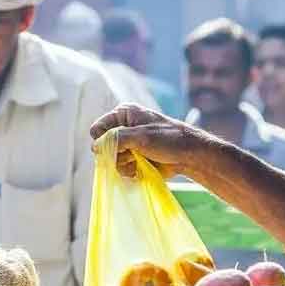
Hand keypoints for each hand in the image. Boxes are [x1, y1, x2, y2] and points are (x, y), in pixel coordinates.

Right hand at [89, 103, 207, 178]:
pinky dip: (128, 171)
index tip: (119, 146)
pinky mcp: (132, 159)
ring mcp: (127, 145)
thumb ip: (116, 139)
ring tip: (140, 161)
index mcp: (124, 114)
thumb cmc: (168, 139)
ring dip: (124, 164)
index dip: (103, 140)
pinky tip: (140, 169)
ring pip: (111, 160)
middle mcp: (123, 128)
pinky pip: (120, 169)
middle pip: (103, 147)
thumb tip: (94, 147)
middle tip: (133, 154)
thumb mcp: (141, 136)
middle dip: (116, 154)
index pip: (98, 129)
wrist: (189, 155)